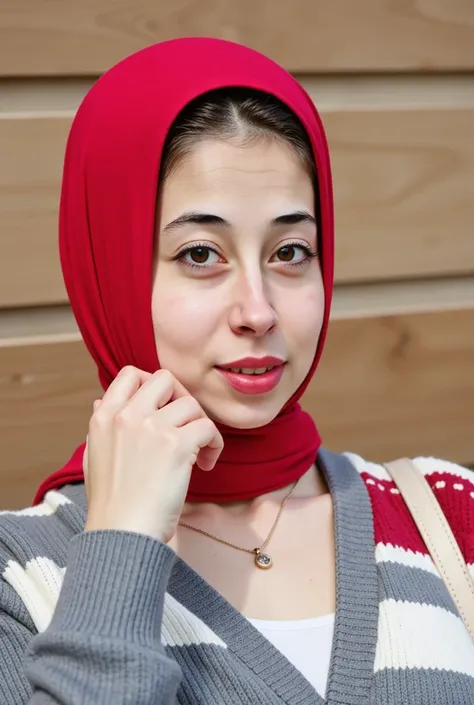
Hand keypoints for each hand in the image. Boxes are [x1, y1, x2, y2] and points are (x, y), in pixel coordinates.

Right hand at [83, 366, 222, 542]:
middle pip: (165, 379)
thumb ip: (101, 426)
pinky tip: (206, 465)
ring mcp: (152, 427)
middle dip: (180, 399)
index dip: (151, 385)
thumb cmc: (111, 503)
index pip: (130, 374)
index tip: (162, 407)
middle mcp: (127, 415)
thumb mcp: (94, 457)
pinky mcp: (177, 445)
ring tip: (199, 453)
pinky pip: (209, 428)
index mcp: (104, 417)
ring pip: (191, 404)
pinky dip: (214, 445)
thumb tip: (101, 400)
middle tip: (186, 425)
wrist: (121, 534)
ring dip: (200, 426)